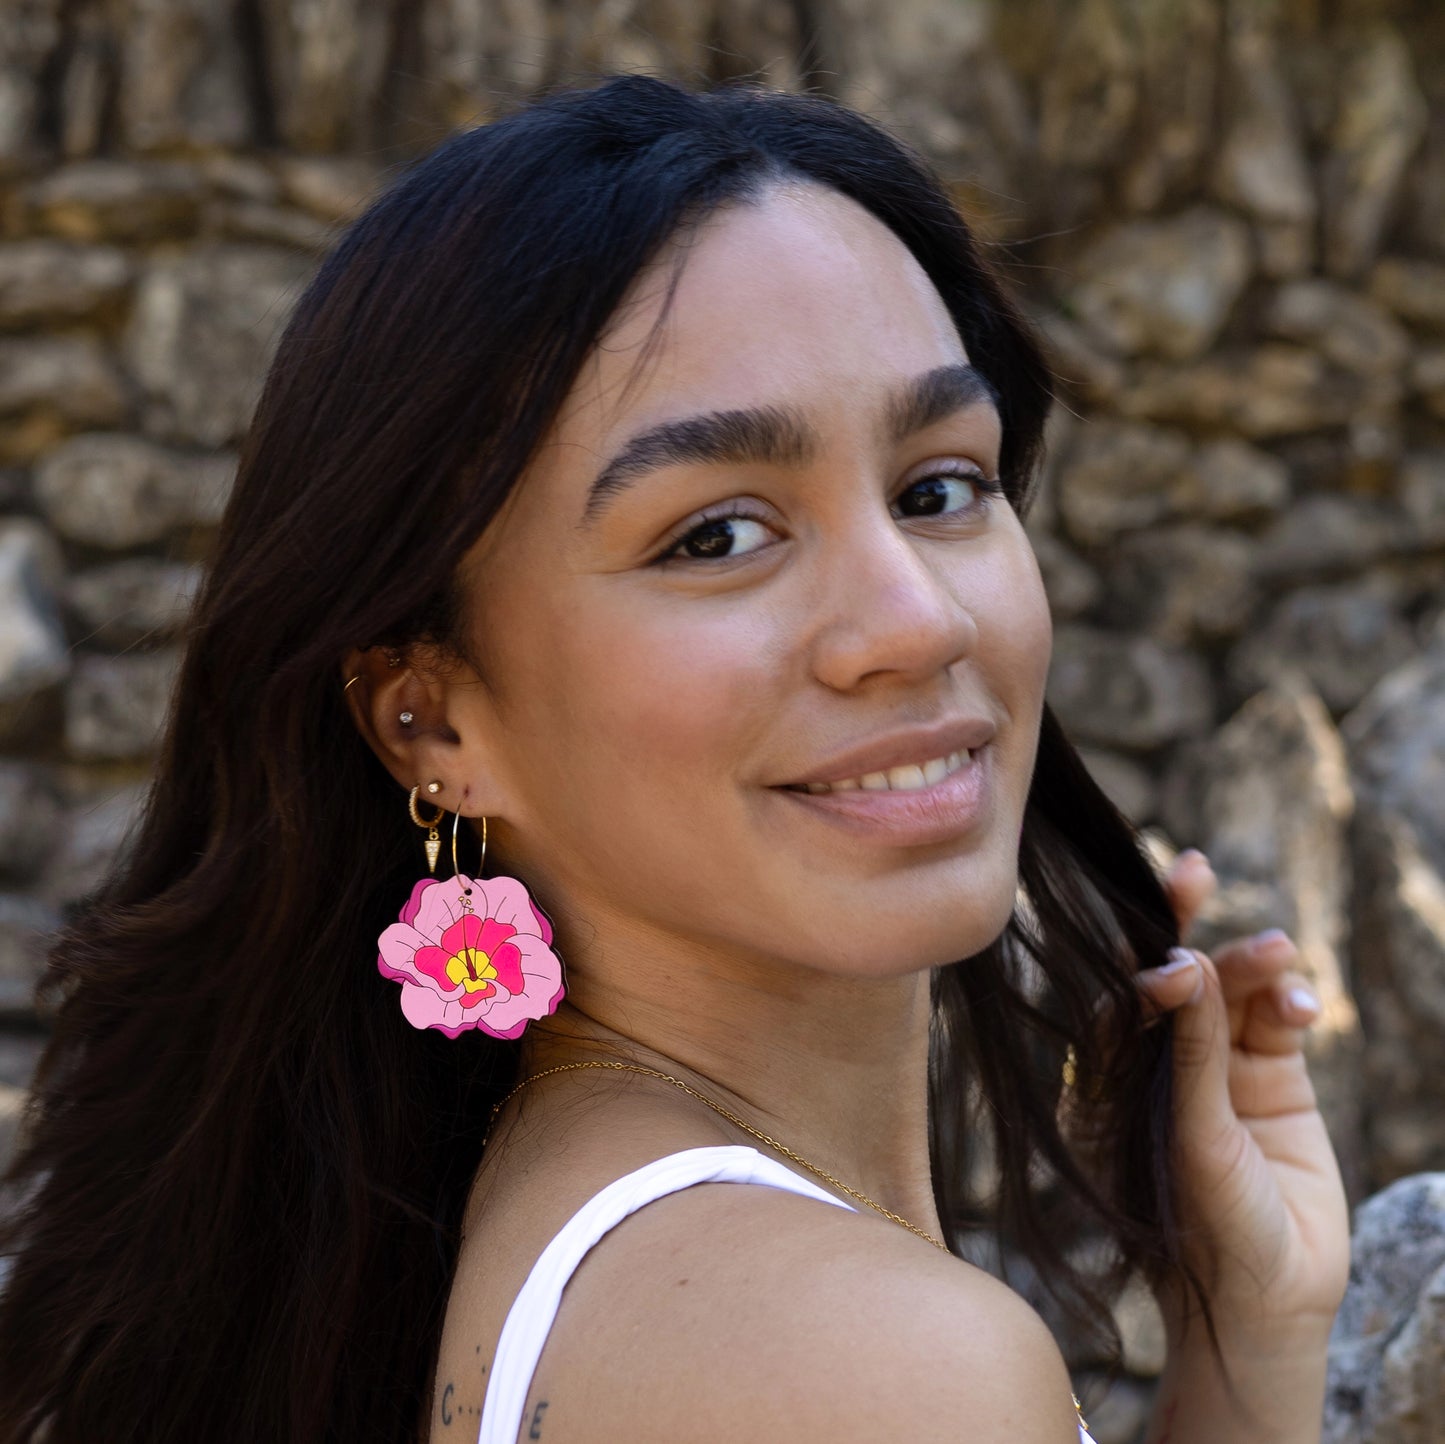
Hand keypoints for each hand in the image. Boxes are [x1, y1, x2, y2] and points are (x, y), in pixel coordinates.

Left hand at [1134, 849, 1350, 1350]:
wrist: (1263, 1311)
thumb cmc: (1198, 1236)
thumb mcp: (1189, 1140)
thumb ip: (1192, 1056)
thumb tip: (1186, 965)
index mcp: (1106, 1078)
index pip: (1115, 994)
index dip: (1132, 947)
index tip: (1156, 921)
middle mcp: (1157, 1066)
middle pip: (1171, 980)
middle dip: (1181, 924)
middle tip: (1193, 873)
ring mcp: (1217, 1072)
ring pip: (1231, 995)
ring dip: (1251, 965)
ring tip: (1277, 954)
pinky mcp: (1274, 1084)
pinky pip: (1276, 1024)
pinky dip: (1289, 1004)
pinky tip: (1301, 1006)